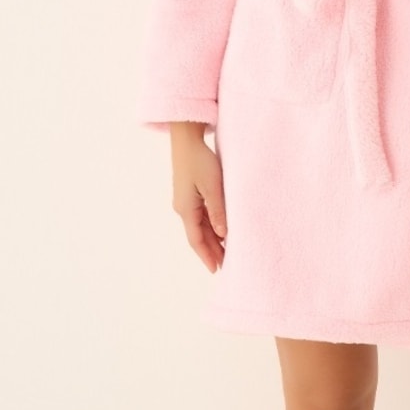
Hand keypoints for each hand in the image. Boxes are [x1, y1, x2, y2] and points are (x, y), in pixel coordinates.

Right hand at [169, 124, 226, 272]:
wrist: (187, 140)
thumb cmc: (200, 160)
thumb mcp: (212, 186)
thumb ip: (218, 210)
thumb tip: (223, 234)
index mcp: (186, 209)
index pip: (196, 240)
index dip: (206, 256)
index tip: (216, 270)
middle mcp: (183, 208)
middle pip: (199, 236)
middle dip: (211, 252)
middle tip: (225, 266)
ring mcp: (186, 201)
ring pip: (201, 227)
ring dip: (212, 240)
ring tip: (226, 253)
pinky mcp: (190, 194)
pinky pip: (201, 216)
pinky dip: (212, 227)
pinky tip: (221, 231)